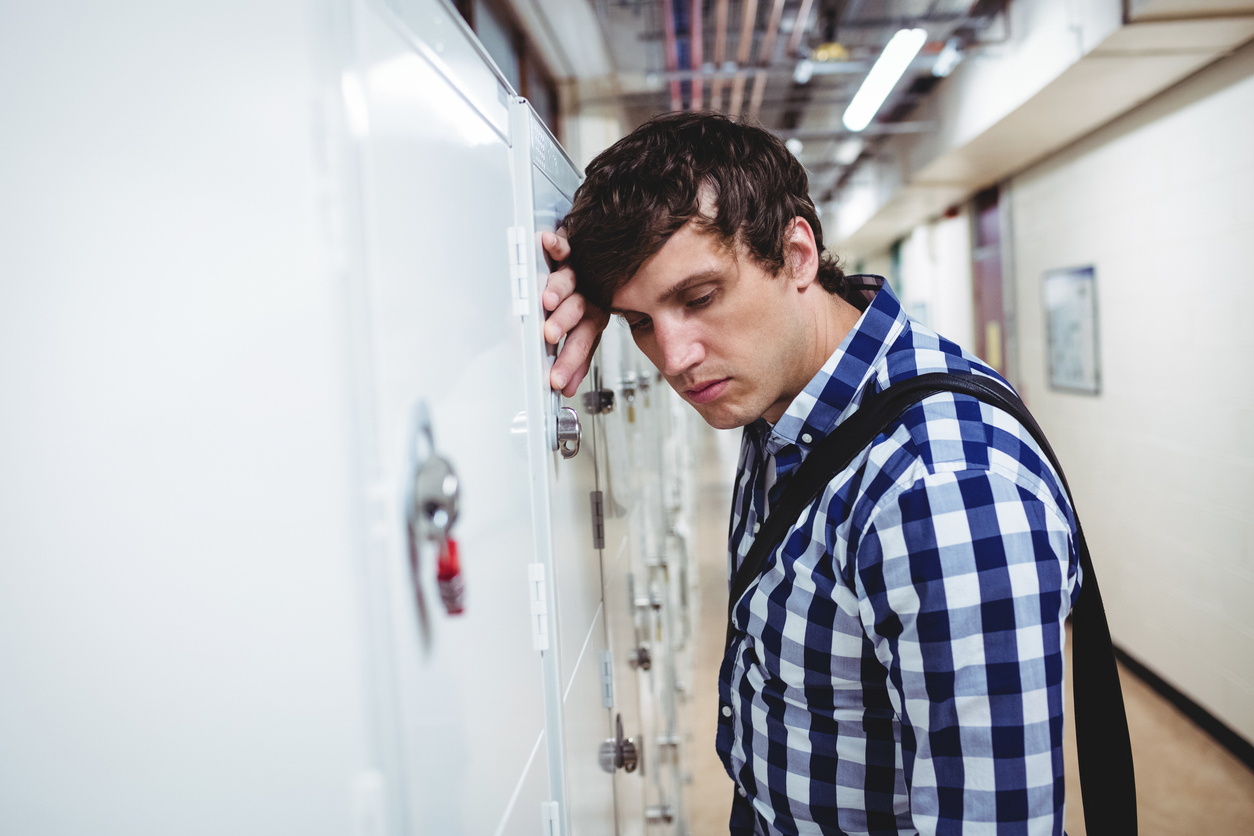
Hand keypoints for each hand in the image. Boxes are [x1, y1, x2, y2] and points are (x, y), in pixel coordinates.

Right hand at [541, 229, 609, 397]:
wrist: (607, 258)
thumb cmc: (586, 299)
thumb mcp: (583, 332)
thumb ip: (575, 357)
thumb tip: (566, 389)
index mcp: (591, 318)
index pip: (582, 342)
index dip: (570, 361)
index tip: (557, 380)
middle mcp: (587, 295)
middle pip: (576, 311)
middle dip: (562, 325)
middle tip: (550, 334)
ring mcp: (579, 273)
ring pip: (568, 281)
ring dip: (557, 289)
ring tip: (547, 298)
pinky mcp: (572, 249)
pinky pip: (565, 245)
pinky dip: (556, 244)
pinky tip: (546, 241)